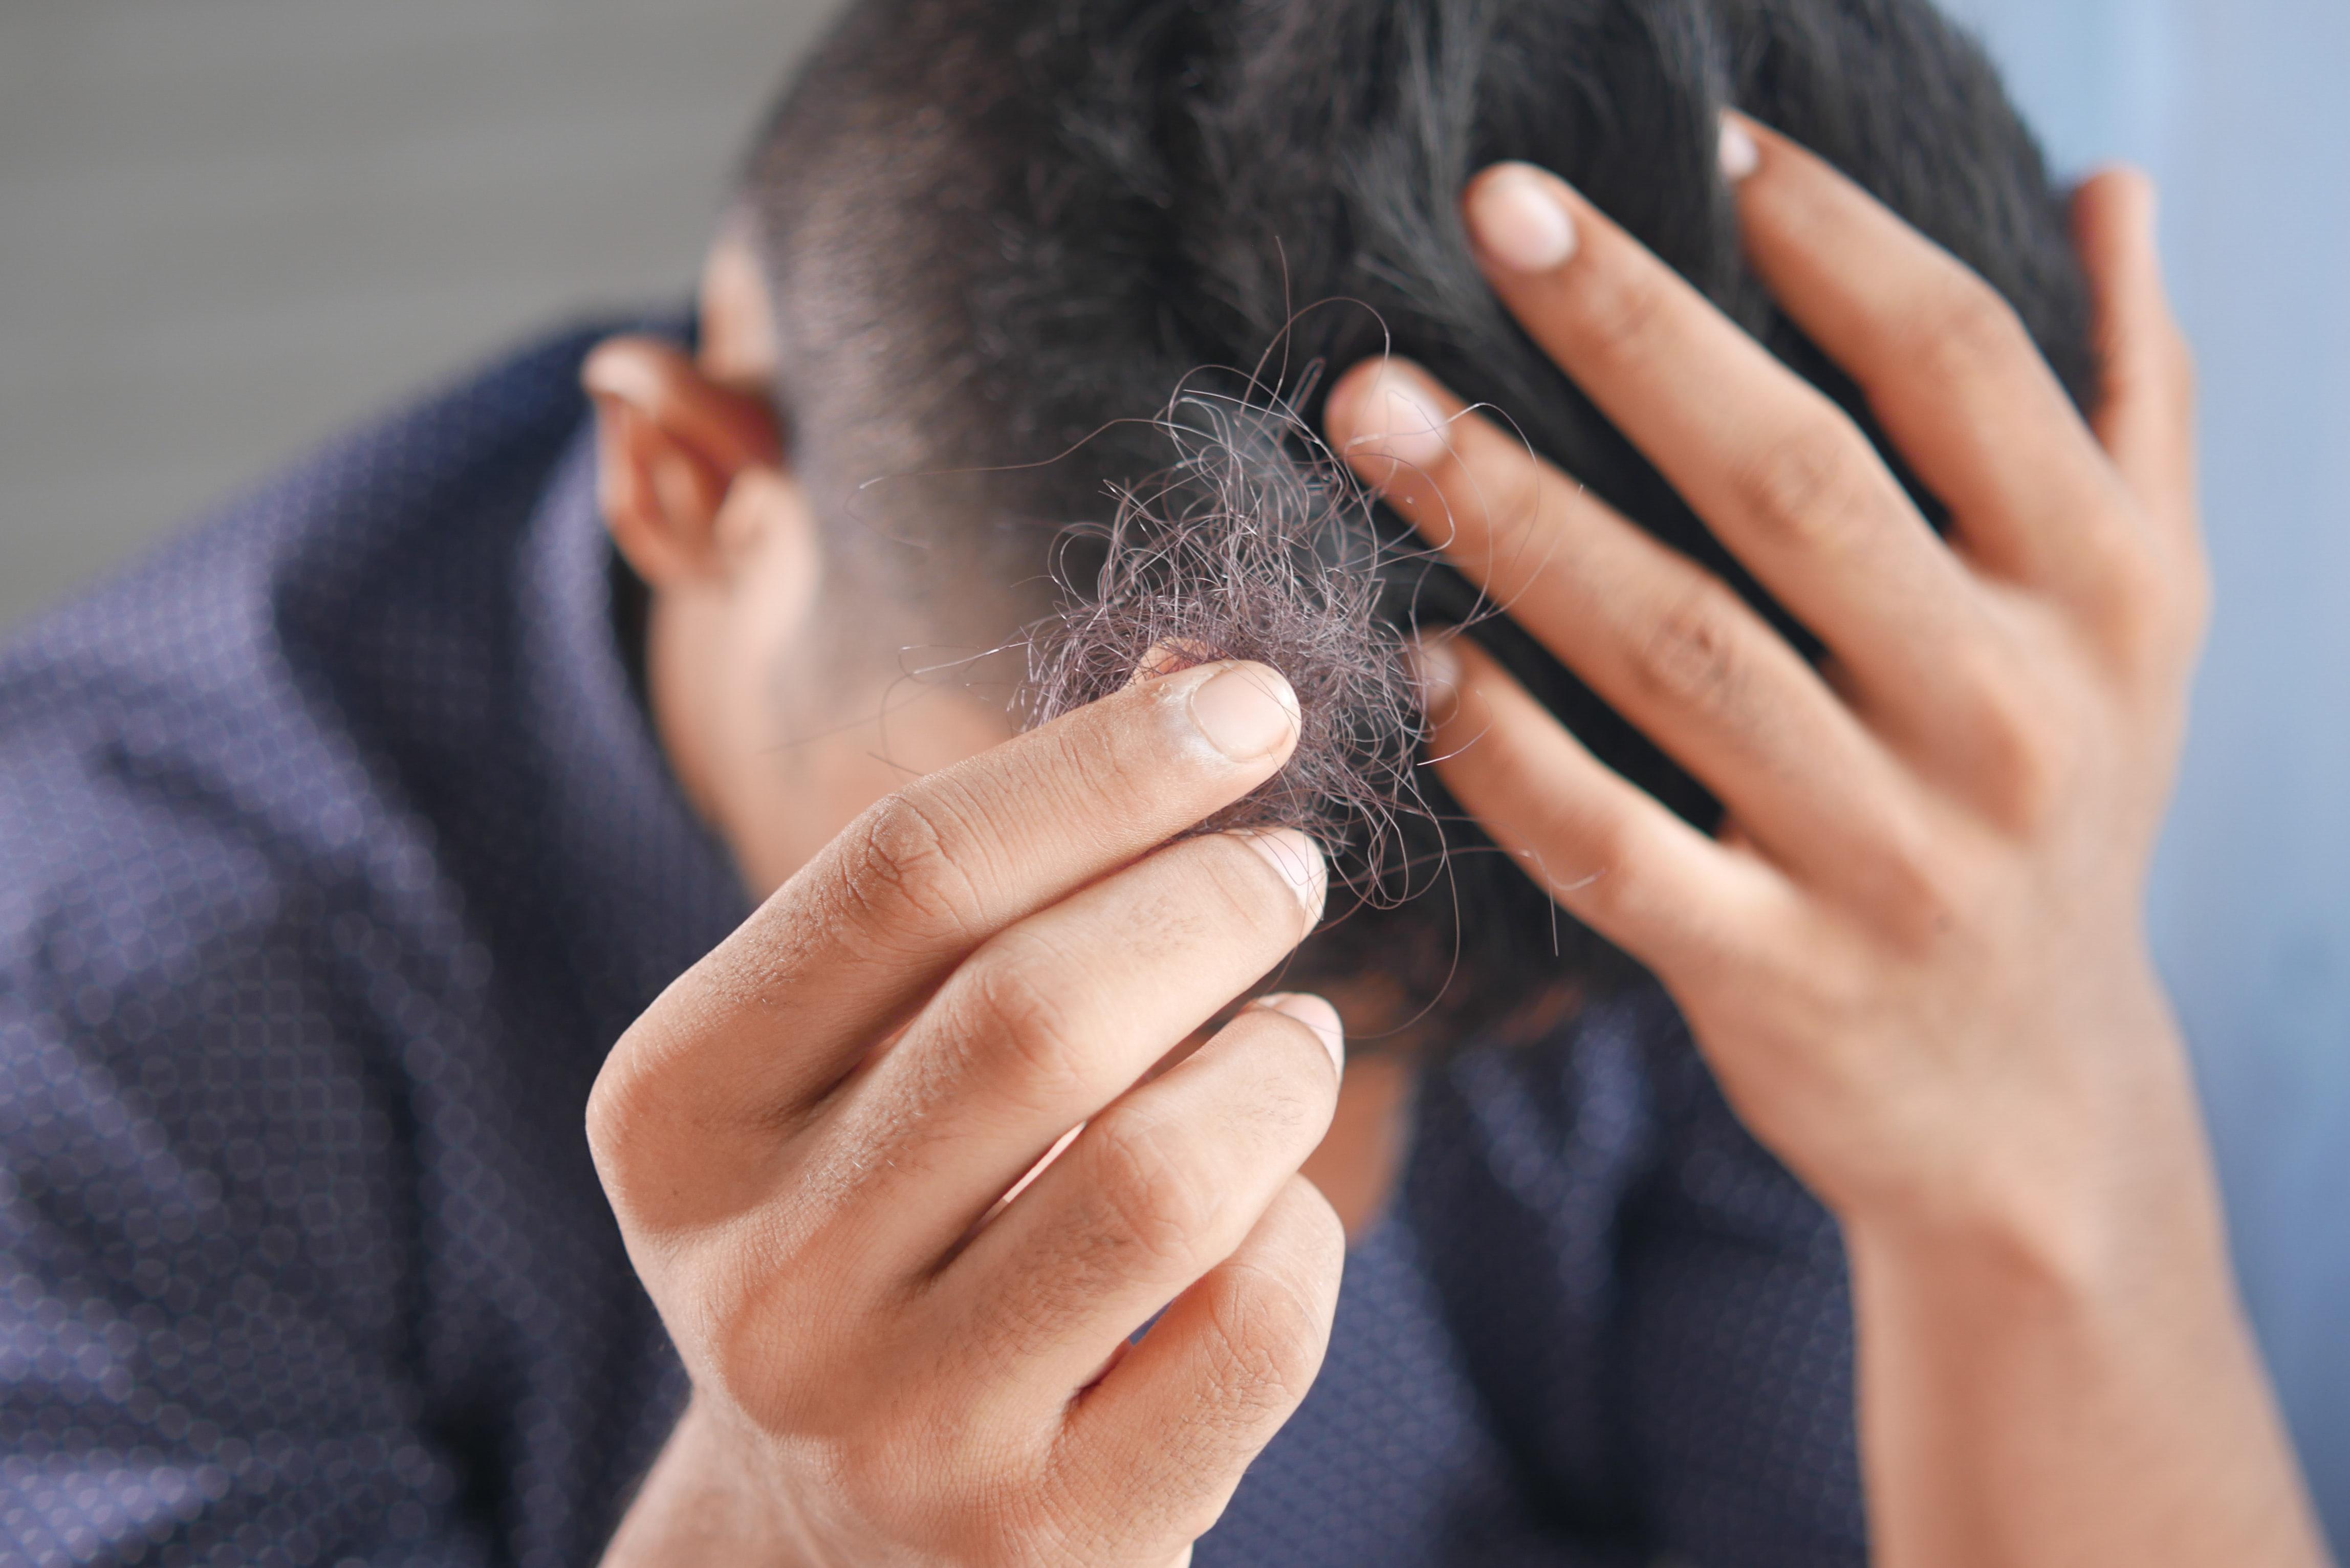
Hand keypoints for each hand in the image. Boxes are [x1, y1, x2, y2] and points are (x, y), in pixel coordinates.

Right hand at [590, 660, 1346, 1566]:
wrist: (839, 1538)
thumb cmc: (881, 1227)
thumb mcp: (868, 1059)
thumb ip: (1004, 878)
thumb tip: (1203, 676)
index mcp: (678, 1115)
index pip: (903, 875)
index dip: (1103, 767)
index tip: (1250, 705)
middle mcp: (761, 1281)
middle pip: (1036, 1012)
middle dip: (1209, 901)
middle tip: (1285, 867)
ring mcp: (897, 1430)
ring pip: (1164, 1177)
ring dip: (1278, 1066)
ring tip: (1296, 1034)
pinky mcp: (1043, 1543)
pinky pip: (1252, 1327)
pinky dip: (1304, 1231)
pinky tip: (1273, 1206)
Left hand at [1325, 120, 2326, 1565]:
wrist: (2031, 1097)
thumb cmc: (2061, 804)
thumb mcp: (2140, 615)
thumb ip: (2132, 402)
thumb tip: (2110, 191)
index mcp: (2098, 593)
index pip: (1959, 367)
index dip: (1832, 238)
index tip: (1703, 138)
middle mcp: (2006, 714)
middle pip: (1792, 482)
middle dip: (1629, 333)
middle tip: (1487, 212)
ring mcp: (1887, 857)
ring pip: (1675, 650)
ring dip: (1513, 516)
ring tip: (1375, 408)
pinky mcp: (1775, 976)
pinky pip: (1617, 848)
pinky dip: (1508, 754)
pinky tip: (1420, 658)